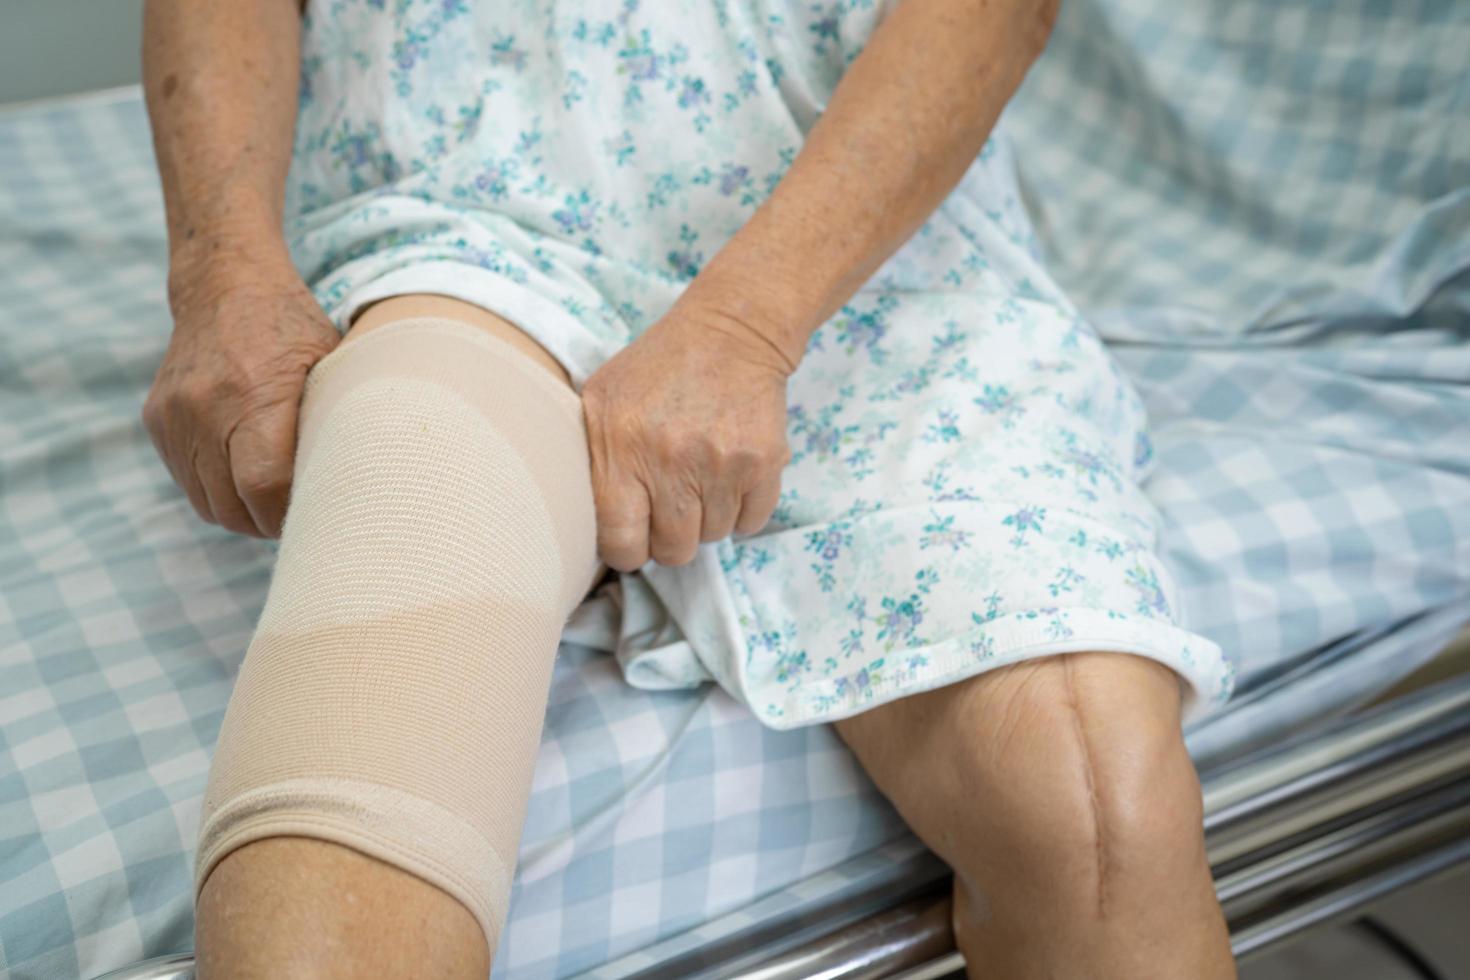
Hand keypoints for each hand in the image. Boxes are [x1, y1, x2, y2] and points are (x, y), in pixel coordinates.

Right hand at [143, 246, 339, 537]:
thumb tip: (355, 486)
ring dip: (242, 514)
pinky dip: (218, 492)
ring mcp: (175, 416)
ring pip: (208, 503)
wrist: (225, 286)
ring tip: (275, 502)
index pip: (264, 485)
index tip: (315, 516)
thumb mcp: (331, 365)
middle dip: (268, 524)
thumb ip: (336, 422)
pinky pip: (188, 483)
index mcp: (256, 393)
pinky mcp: (157, 421)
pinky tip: (245, 478)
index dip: (289, 515)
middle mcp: (206, 407)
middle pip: (233, 504)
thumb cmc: (294, 330)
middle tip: (300, 519)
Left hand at [581, 304, 793, 570]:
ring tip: (700, 477)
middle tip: (670, 504)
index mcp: (621, 449)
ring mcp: (721, 464)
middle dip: (670, 537)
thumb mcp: (601, 398)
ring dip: (706, 518)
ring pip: (712, 537)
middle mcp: (670, 461)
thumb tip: (576, 522)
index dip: (627, 548)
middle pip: (673, 550)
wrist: (731, 332)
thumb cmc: (657, 369)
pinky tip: (729, 475)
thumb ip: (588, 459)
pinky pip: (750, 523)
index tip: (634, 533)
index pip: (621, 543)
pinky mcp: (763, 463)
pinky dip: (741, 510)